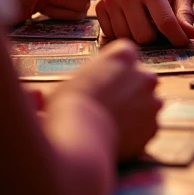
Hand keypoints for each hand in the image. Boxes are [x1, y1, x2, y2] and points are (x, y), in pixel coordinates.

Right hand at [53, 39, 160, 160]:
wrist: (79, 134)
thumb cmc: (67, 104)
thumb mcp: (71, 79)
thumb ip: (84, 77)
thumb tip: (40, 93)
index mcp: (124, 54)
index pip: (127, 56)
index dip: (115, 71)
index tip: (104, 83)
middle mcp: (144, 74)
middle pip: (141, 80)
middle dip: (130, 91)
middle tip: (109, 106)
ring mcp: (152, 100)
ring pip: (147, 105)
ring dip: (135, 113)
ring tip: (111, 126)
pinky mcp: (153, 127)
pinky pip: (147, 129)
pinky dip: (137, 135)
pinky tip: (117, 140)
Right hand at [96, 0, 193, 45]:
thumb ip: (185, 14)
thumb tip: (191, 34)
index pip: (165, 22)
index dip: (177, 37)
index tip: (182, 43)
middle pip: (144, 36)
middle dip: (155, 38)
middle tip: (158, 28)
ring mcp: (110, 0)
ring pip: (127, 38)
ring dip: (138, 37)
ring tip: (144, 23)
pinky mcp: (99, 7)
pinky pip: (112, 36)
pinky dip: (124, 35)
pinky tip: (130, 23)